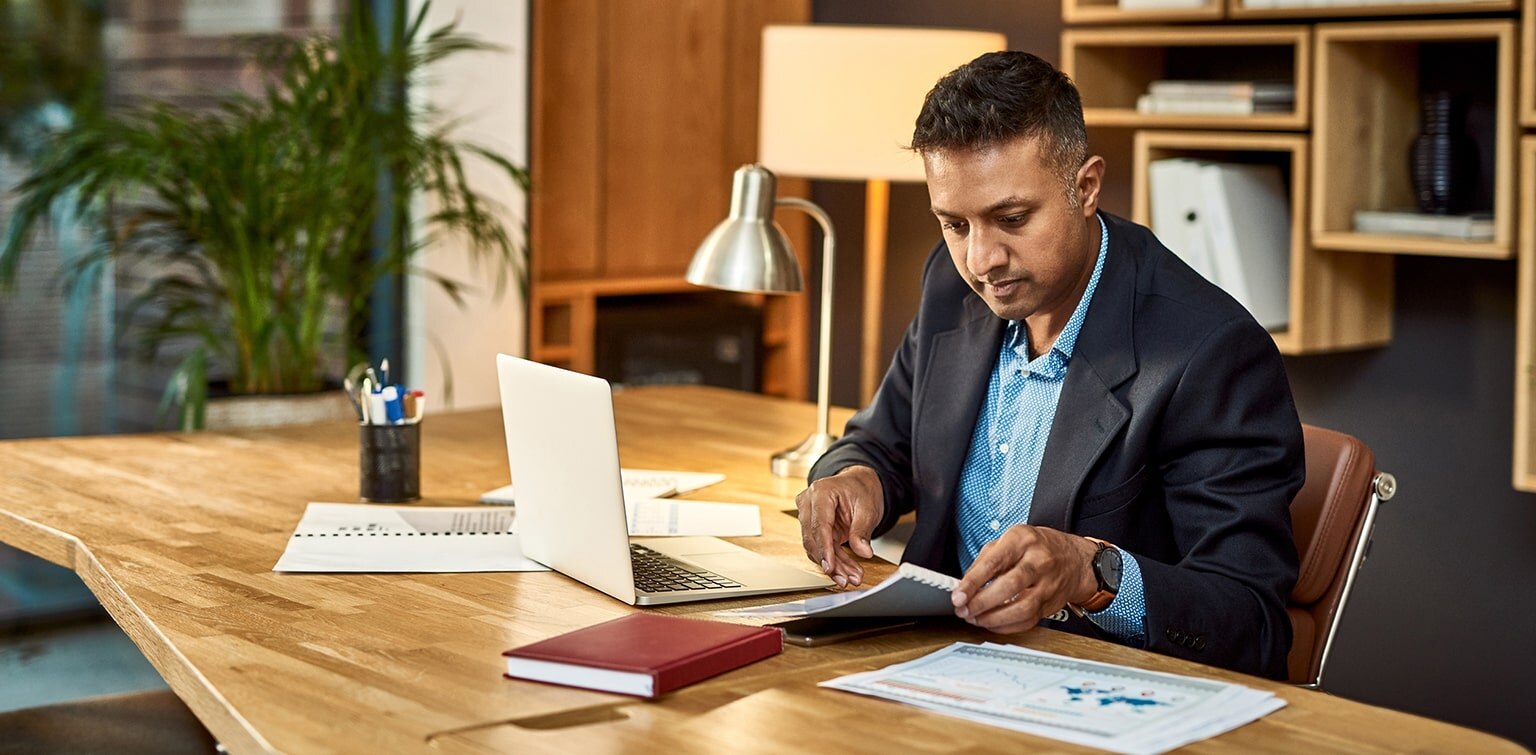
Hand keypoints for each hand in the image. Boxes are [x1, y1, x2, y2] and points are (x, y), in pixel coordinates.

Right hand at [794, 466, 882, 587]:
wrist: (859, 483)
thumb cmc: (861, 489)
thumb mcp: (867, 508)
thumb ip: (862, 530)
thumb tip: (863, 552)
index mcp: (821, 492)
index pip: (819, 525)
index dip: (824, 549)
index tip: (830, 567)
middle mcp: (808, 503)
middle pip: (814, 539)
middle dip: (831, 562)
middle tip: (846, 579)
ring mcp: (808, 515)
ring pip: (816, 547)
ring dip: (833, 565)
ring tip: (850, 578)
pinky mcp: (813, 526)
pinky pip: (821, 547)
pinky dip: (834, 560)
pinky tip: (845, 571)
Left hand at [950, 525, 1098, 633]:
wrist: (1074, 559)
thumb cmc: (1037, 548)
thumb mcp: (1009, 541)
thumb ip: (985, 560)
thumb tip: (964, 585)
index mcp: (1022, 540)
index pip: (994, 563)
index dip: (973, 582)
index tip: (958, 596)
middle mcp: (1038, 561)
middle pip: (1009, 586)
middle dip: (982, 603)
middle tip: (964, 610)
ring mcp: (1048, 584)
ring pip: (1021, 608)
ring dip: (993, 618)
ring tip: (976, 618)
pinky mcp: (1052, 603)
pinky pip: (1028, 620)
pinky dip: (1007, 626)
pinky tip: (993, 623)